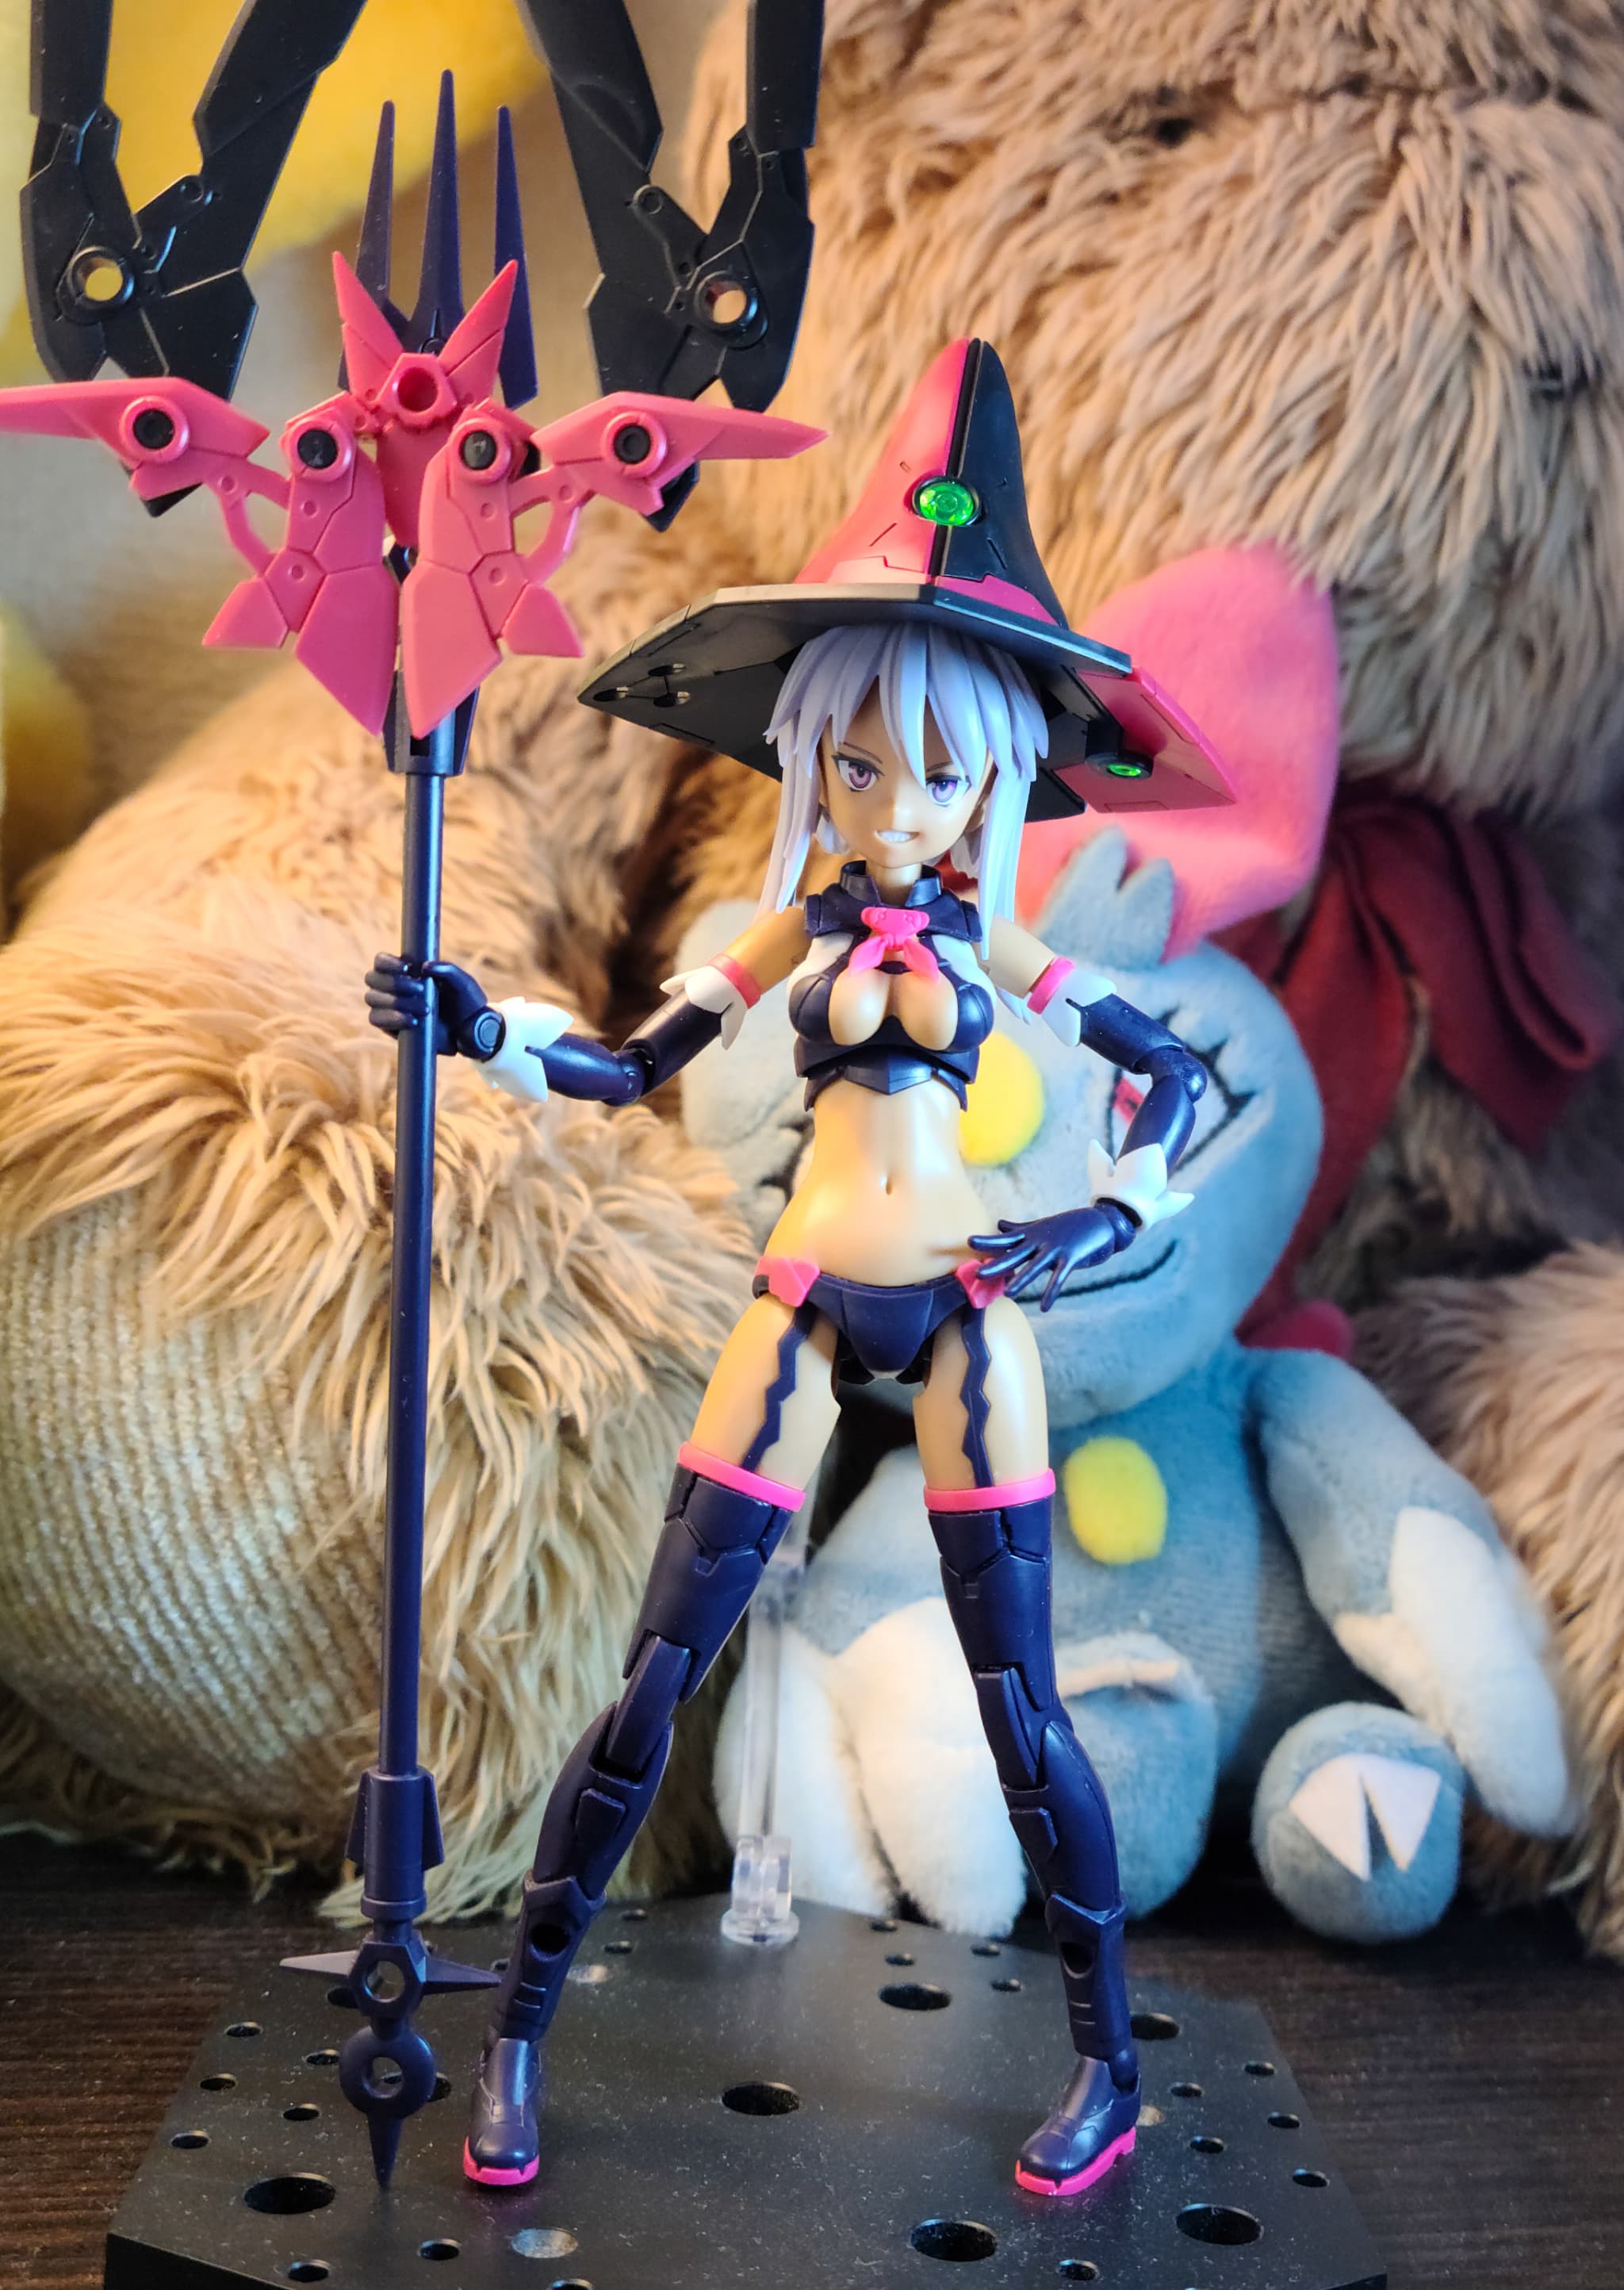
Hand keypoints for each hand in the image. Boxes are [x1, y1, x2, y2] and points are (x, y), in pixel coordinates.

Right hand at [364, 954, 504, 1059]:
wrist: (470, 1030)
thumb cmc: (465, 1001)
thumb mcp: (462, 982)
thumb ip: (447, 969)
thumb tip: (425, 967)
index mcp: (405, 971)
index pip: (381, 961)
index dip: (388, 963)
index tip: (408, 968)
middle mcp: (392, 987)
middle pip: (372, 978)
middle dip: (395, 983)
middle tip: (420, 989)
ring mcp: (388, 1007)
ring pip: (372, 999)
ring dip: (397, 1002)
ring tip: (425, 1009)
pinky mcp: (390, 1026)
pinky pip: (376, 1019)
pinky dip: (393, 1019)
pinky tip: (414, 1021)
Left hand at [970, 1205, 1124, 1310]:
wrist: (1100, 1221)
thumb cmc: (1068, 1226)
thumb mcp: (1040, 1227)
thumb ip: (1019, 1229)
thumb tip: (999, 1224)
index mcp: (1032, 1235)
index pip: (1006, 1239)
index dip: (989, 1241)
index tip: (969, 1241)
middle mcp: (1040, 1241)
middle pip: (1015, 1254)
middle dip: (997, 1263)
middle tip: (978, 1272)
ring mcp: (1056, 1249)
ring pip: (1035, 1267)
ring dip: (1022, 1279)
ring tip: (1009, 1293)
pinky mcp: (1072, 1257)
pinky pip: (1060, 1278)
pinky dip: (1051, 1292)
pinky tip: (1044, 1307)